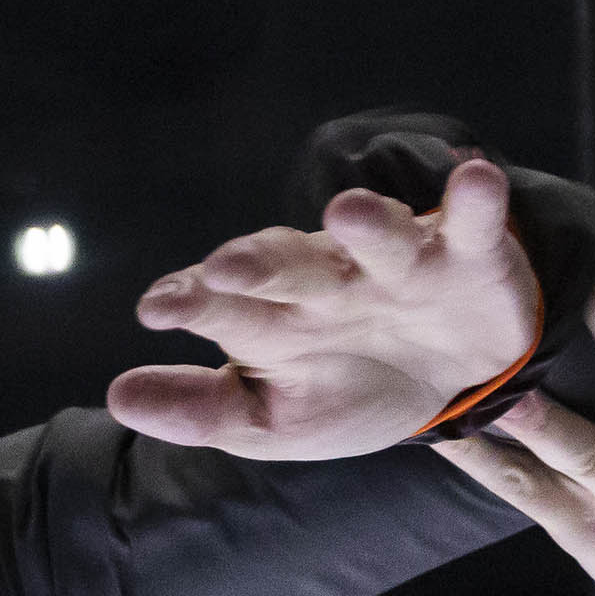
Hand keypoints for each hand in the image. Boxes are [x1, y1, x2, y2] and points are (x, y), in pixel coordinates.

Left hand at [105, 155, 542, 456]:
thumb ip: (201, 410)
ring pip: (377, 235)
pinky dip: (474, 201)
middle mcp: (327, 278)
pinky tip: (474, 176)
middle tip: (224, 270)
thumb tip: (119, 396)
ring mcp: (396, 261)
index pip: (223, 304)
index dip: (191, 301)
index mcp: (273, 316)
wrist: (455, 381)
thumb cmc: (347, 389)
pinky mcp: (465, 254)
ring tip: (347, 213)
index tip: (158, 308)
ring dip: (367, 222)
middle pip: (288, 264)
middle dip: (259, 264)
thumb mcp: (271, 419)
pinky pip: (470, 223)